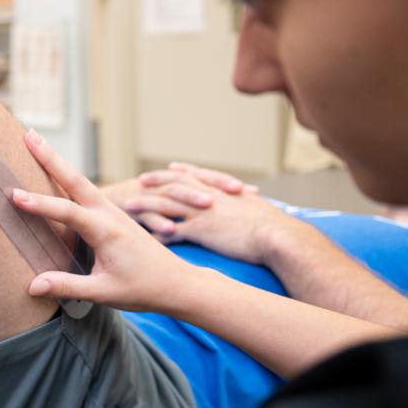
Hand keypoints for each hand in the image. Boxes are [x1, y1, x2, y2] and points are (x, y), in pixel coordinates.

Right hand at [12, 131, 194, 311]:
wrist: (178, 284)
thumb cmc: (144, 289)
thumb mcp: (104, 292)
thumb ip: (67, 286)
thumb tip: (32, 285)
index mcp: (107, 231)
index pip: (68, 212)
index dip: (40, 205)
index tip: (15, 196)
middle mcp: (110, 215)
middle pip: (76, 180)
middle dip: (51, 158)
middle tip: (28, 135)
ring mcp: (113, 212)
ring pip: (81, 182)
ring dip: (59, 162)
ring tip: (36, 143)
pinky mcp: (115, 216)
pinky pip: (88, 192)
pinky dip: (70, 178)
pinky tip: (56, 172)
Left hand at [122, 163, 305, 265]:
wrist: (278, 236)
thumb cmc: (275, 227)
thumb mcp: (259, 210)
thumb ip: (249, 206)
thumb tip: (254, 206)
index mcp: (222, 190)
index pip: (196, 176)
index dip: (181, 172)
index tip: (168, 169)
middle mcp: (209, 197)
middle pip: (175, 184)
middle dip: (156, 182)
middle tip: (139, 181)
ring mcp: (202, 212)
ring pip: (166, 204)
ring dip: (146, 205)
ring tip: (129, 207)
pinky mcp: (199, 229)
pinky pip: (171, 230)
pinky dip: (156, 233)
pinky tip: (143, 238)